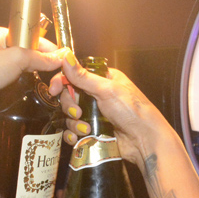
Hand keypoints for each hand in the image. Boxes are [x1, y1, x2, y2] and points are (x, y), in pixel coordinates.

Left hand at [0, 26, 63, 113]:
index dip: (48, 47)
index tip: (62, 58)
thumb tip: (59, 58)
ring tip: (46, 81)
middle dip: (41, 61)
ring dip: (33, 72)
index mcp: (0, 32)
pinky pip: (14, 76)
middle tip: (54, 73)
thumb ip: (40, 57)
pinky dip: (23, 80)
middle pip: (28, 50)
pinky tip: (29, 85)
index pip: (32, 36)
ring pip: (22, 65)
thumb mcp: (17, 58)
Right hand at [48, 52, 176, 169]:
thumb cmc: (133, 111)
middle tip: (78, 114)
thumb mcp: (107, 90)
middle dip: (70, 107)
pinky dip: (73, 135)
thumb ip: (83, 76)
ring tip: (86, 129)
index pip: (74, 75)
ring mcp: (96, 114)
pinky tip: (78, 138)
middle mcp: (98, 95)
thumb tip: (66, 56)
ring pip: (71, 116)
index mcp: (103, 80)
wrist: (144, 140)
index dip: (61, 81)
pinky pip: (75, 131)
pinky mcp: (94, 131)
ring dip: (74, 123)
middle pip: (69, 96)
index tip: (54, 90)